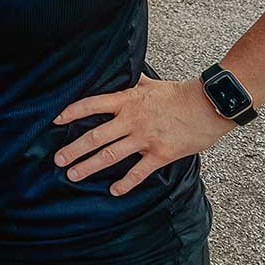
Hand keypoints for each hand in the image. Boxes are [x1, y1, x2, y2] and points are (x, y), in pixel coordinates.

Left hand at [52, 75, 233, 196]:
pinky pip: (138, 173)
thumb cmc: (181, 93)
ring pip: (111, 156)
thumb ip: (133, 83)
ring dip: (89, 166)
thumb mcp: (152, 84)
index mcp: (128, 101)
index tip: (56, 120)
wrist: (209, 105)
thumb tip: (122, 74)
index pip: (92, 105)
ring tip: (73, 175)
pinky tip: (113, 191)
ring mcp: (145, 139)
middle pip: (95, 136)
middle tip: (58, 159)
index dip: (72, 112)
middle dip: (74, 149)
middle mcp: (131, 120)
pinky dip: (125, 184)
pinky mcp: (160, 154)